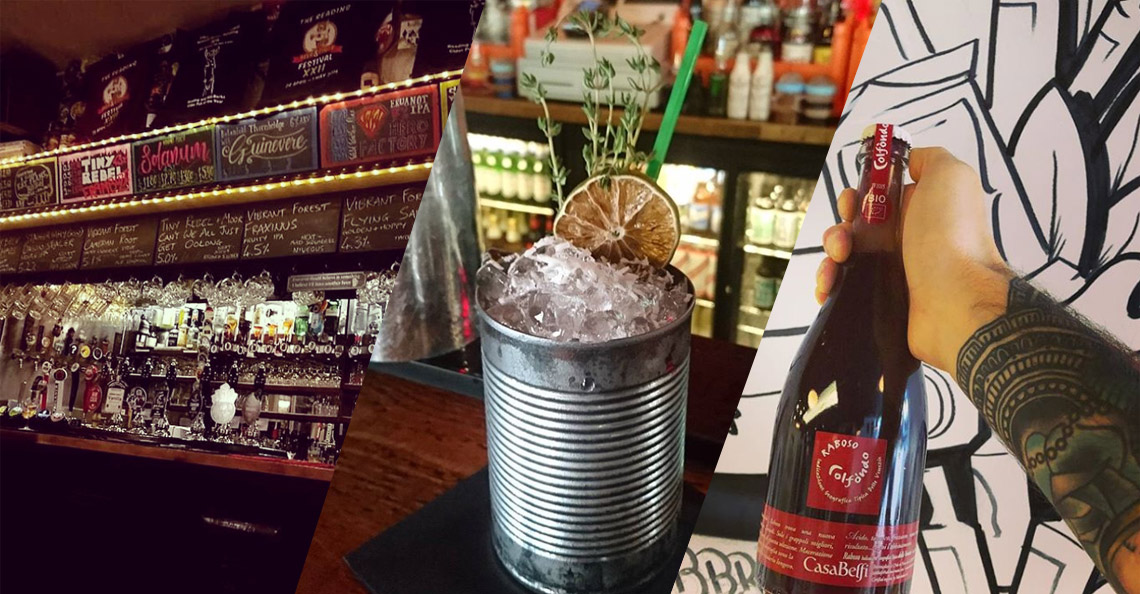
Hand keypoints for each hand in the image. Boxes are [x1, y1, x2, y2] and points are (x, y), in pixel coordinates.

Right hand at [815, 147, 1013, 375]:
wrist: (957, 299)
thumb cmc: (951, 235)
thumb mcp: (950, 175)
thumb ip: (928, 159)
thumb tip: (906, 160)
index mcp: (917, 212)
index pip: (875, 201)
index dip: (856, 198)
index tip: (852, 206)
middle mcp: (905, 242)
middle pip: (855, 231)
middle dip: (838, 231)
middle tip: (843, 242)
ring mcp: (893, 275)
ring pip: (845, 261)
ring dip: (830, 258)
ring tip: (835, 268)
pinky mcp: (881, 303)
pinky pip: (844, 291)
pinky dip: (829, 287)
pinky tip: (827, 289)